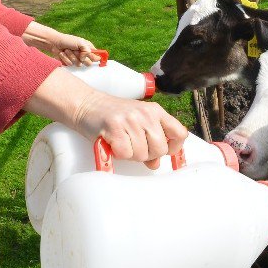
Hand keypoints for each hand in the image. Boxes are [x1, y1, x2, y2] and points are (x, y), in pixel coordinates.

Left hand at [22, 21, 96, 65]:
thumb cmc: (67, 40)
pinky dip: (65, 58)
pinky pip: (70, 65)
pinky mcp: (69, 62)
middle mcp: (83, 54)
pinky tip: (63, 53)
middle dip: (81, 57)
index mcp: (88, 48)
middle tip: (76, 51)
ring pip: (78, 64)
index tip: (95, 60)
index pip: (97, 56)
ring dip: (72, 57)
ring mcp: (76, 59)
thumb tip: (86, 58)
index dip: (96, 59)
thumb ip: (87, 50)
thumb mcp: (80, 42)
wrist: (54, 43)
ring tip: (67, 50)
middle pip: (88, 63)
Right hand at [25, 69, 188, 168]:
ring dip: (131, 154)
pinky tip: (113, 144)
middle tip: (134, 146)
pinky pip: (126, 154)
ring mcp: (130, 120)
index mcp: (155, 111)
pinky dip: (119, 154)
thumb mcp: (137, 122)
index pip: (180, 133)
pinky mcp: (115, 128)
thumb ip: (150, 140)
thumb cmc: (113, 116)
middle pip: (160, 149)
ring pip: (143, 154)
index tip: (164, 151)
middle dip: (148, 154)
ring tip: (122, 142)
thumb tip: (156, 163)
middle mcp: (146, 114)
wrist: (87, 104)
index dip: (174, 148)